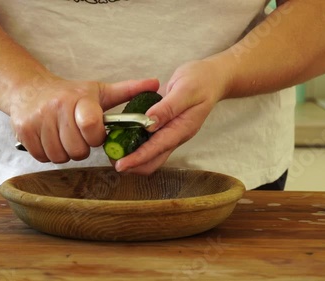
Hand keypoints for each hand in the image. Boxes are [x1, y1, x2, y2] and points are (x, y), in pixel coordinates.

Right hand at [10, 73, 158, 162]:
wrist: (29, 89)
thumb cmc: (70, 93)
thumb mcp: (99, 90)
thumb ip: (128, 91)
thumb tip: (155, 83)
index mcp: (78, 98)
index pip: (91, 126)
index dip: (96, 137)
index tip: (95, 133)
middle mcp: (56, 107)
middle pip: (77, 149)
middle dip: (82, 148)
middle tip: (80, 137)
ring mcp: (38, 120)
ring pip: (59, 156)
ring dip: (65, 153)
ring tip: (66, 138)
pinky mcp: (23, 131)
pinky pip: (42, 157)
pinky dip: (48, 154)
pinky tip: (51, 140)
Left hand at [114, 60, 228, 173]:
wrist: (211, 78)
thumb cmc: (201, 81)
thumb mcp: (186, 89)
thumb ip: (168, 107)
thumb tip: (149, 123)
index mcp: (182, 128)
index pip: (158, 148)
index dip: (138, 158)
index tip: (121, 164)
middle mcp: (176, 136)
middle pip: (154, 161)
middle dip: (133, 165)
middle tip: (112, 160)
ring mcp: (170, 134)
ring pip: (151, 156)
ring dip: (133, 158)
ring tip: (113, 152)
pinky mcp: (165, 129)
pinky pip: (149, 144)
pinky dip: (135, 145)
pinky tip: (122, 139)